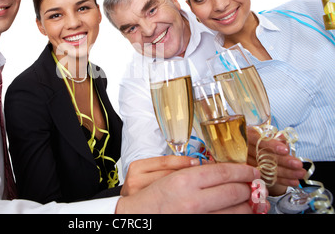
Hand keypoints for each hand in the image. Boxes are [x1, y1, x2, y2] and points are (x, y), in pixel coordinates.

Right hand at [116, 163, 265, 213]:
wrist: (137, 218)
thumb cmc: (148, 197)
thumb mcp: (163, 174)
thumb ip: (185, 166)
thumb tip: (208, 164)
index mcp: (184, 181)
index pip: (223, 172)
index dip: (243, 170)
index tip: (252, 170)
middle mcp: (194, 201)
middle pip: (235, 192)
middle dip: (249, 187)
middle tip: (254, 184)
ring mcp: (199, 218)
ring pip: (237, 212)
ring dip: (248, 205)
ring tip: (251, 200)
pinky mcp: (201, 227)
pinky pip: (227, 222)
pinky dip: (237, 216)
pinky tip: (239, 212)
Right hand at [247, 127, 305, 195]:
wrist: (242, 145)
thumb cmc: (255, 136)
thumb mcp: (261, 132)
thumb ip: (273, 136)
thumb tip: (284, 138)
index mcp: (246, 135)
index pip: (258, 140)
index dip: (271, 145)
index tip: (285, 150)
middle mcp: (243, 149)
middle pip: (263, 157)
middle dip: (282, 161)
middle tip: (298, 165)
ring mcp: (245, 163)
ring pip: (265, 169)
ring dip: (285, 173)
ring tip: (300, 174)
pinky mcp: (251, 173)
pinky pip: (267, 178)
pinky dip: (281, 180)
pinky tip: (293, 181)